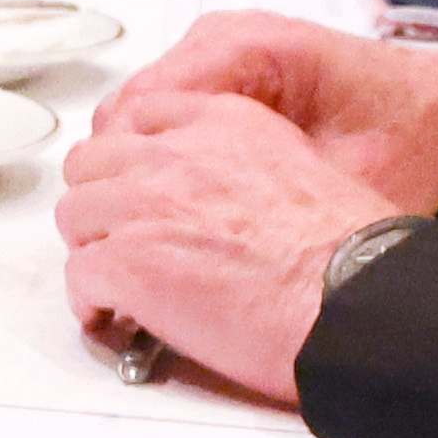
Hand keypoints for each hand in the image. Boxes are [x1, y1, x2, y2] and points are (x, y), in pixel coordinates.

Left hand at [57, 21, 437, 401]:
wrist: (361, 303)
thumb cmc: (358, 257)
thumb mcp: (311, 174)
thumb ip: (253, 171)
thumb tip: (237, 209)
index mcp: (227, 126)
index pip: (146, 117)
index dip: (134, 159)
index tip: (137, 185)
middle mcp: (178, 155)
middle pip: (97, 162)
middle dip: (104, 200)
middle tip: (121, 236)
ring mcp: (145, 206)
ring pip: (76, 214)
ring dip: (95, 248)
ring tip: (117, 282)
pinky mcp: (130, 263)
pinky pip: (81, 277)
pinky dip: (90, 302)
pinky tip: (112, 321)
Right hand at [93, 9, 437, 215]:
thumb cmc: (407, 139)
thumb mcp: (345, 182)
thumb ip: (273, 201)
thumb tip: (207, 249)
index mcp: (251, 49)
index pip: (146, 104)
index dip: (129, 173)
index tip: (128, 231)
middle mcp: (222, 37)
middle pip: (131, 107)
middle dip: (127, 174)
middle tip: (138, 240)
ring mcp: (216, 49)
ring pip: (140, 111)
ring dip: (143, 166)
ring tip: (158, 227)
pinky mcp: (220, 70)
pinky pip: (166, 111)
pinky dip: (164, 154)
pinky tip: (183, 201)